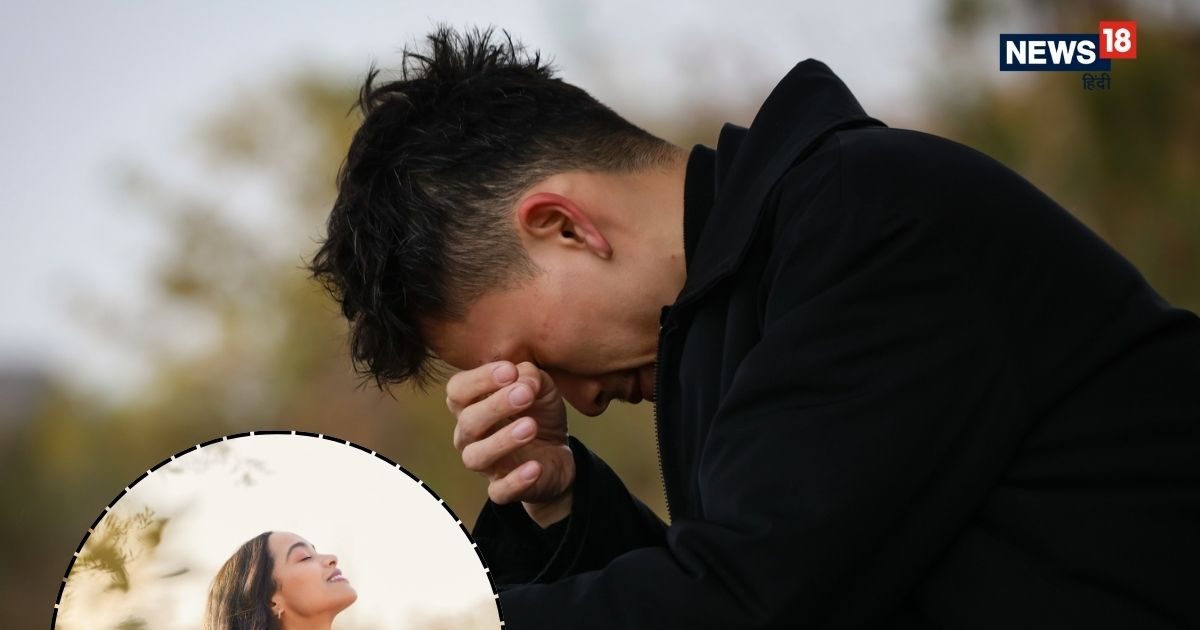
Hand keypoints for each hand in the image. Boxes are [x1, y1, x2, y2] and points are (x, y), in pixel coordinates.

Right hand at [446, 361, 574, 526]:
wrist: (557, 453)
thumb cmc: (538, 413)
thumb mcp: (541, 388)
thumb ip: (530, 376)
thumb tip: (523, 380)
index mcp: (473, 405)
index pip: (458, 389)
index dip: (479, 379)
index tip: (509, 370)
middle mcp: (470, 435)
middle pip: (468, 422)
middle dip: (495, 405)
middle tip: (525, 394)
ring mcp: (485, 464)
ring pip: (476, 457)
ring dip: (502, 441)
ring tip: (530, 426)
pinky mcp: (502, 488)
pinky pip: (499, 491)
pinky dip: (516, 481)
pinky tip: (535, 468)